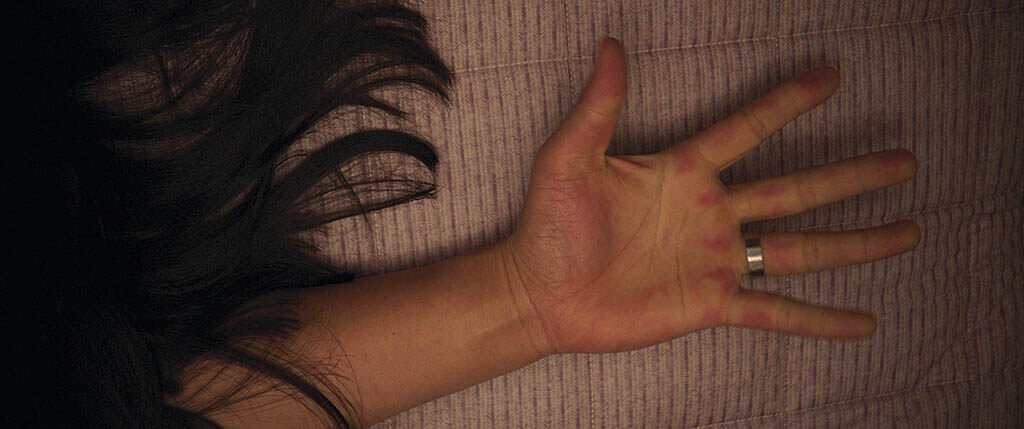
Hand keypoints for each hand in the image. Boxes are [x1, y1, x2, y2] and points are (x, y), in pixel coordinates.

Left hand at [498, 37, 920, 354]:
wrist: (539, 293)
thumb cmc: (548, 225)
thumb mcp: (569, 159)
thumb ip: (597, 107)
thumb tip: (607, 45)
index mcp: (682, 173)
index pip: (745, 129)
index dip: (786, 103)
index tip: (830, 76)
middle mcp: (710, 214)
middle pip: (795, 189)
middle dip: (850, 175)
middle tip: (903, 159)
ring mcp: (715, 261)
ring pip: (799, 248)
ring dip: (854, 242)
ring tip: (907, 230)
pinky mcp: (710, 304)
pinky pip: (775, 311)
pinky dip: (819, 319)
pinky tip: (862, 323)